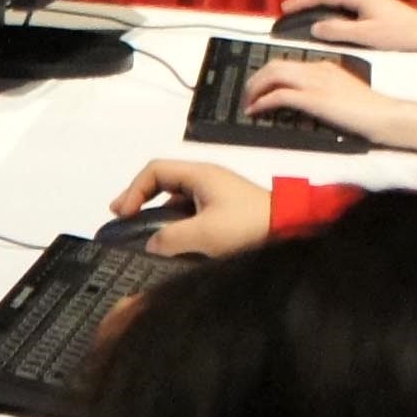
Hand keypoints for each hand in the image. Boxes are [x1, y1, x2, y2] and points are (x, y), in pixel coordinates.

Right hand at [107, 161, 276, 260]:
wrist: (292, 231)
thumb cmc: (249, 227)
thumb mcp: (204, 234)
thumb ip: (169, 238)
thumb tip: (151, 245)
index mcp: (200, 174)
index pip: (154, 171)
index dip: (133, 190)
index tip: (124, 214)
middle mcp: (207, 180)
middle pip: (163, 182)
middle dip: (140, 200)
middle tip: (124, 219)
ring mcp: (217, 196)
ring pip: (177, 200)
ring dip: (159, 216)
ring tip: (147, 237)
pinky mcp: (225, 213)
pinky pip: (191, 214)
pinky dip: (176, 225)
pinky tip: (174, 245)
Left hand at [239, 56, 403, 143]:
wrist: (383, 115)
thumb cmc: (367, 110)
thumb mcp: (340, 93)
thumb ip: (320, 91)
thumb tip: (299, 102)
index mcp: (323, 66)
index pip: (286, 63)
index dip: (266, 75)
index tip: (257, 88)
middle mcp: (316, 70)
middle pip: (274, 65)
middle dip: (254, 80)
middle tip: (246, 96)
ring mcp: (315, 83)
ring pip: (273, 75)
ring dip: (254, 89)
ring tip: (247, 104)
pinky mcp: (314, 99)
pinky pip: (280, 96)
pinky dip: (262, 103)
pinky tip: (256, 112)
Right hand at [275, 0, 416, 50]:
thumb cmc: (402, 35)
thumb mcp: (366, 36)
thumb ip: (339, 30)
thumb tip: (317, 27)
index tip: (286, 8)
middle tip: (289, 9)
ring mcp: (370, 1)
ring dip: (317, 4)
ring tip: (302, 14)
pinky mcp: (374, 10)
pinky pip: (344, 5)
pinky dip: (329, 10)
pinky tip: (326, 22)